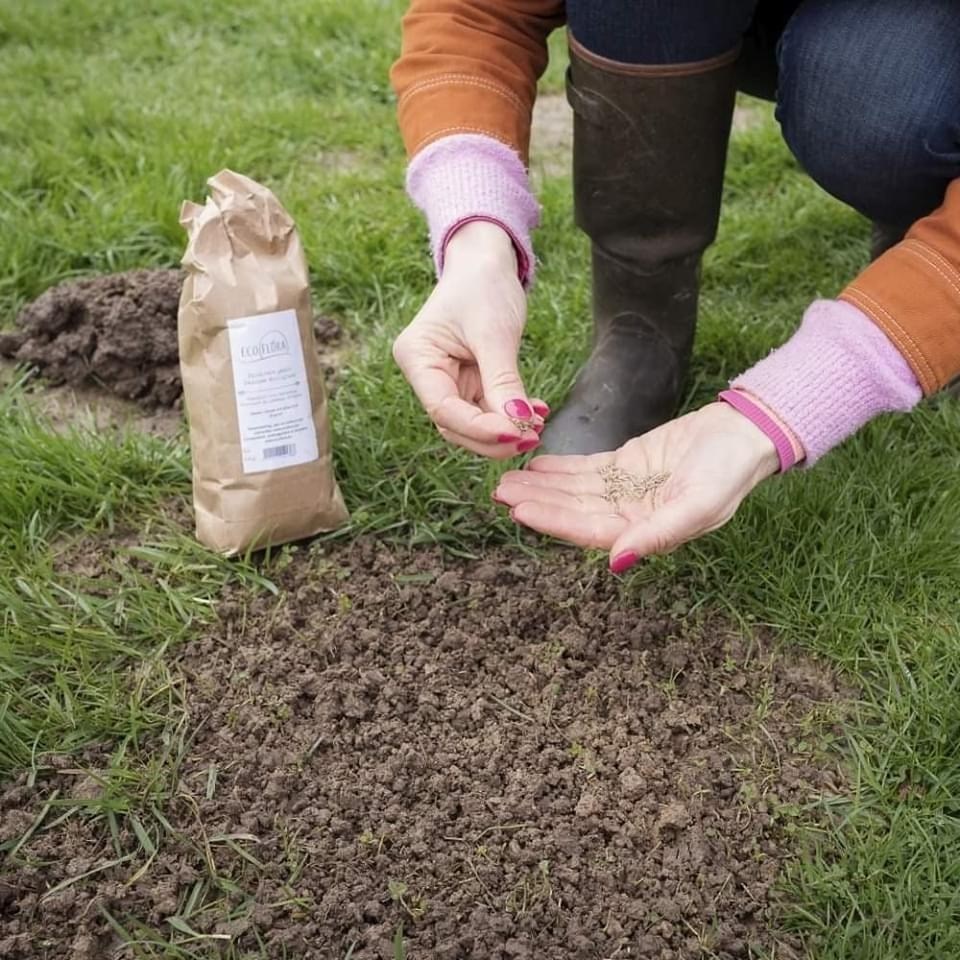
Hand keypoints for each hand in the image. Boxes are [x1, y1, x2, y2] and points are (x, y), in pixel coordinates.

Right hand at [392, 221, 547, 457]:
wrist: (486, 261)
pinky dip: (510, 414)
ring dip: (505, 429)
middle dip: (493, 437)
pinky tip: (535, 412)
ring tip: (536, 426)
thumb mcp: (494, 333)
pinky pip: (487, 409)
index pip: (443, 409)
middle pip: (455, 424)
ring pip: (473, 423)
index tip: (515, 434)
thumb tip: (518, 425)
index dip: (479, 429)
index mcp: (416, 358)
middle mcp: (426, 374)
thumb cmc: (482, 285)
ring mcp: (446, 381)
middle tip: (531, 437)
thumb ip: (503, 382)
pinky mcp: (467, 382)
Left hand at [494, 402, 779, 571]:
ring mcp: (626, 490)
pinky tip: (536, 465)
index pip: (589, 530)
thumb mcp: (699, 505)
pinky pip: (587, 470)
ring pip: (575, 490)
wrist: (744, 434)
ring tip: (507, 479)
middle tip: (499, 491)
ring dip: (542, 485)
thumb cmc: (729, 472)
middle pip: (574, 511)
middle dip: (537, 502)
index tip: (521, 510)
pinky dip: (561, 468)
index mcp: (646, 533)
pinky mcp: (626, 465)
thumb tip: (618, 562)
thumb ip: (658, 533)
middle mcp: (631, 516)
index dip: (554, 522)